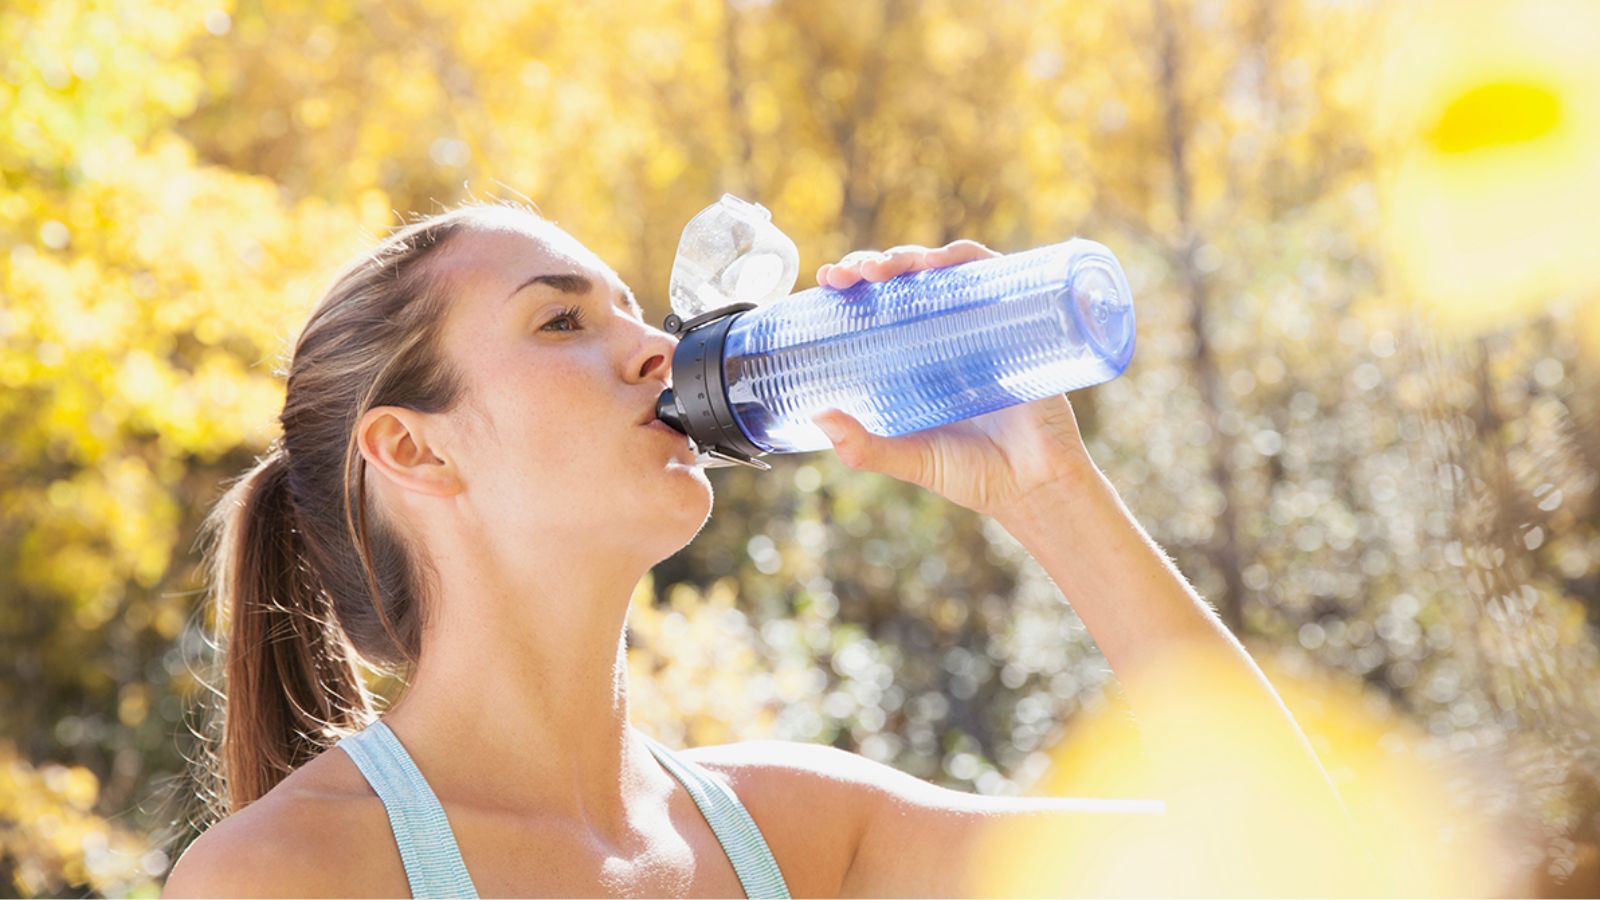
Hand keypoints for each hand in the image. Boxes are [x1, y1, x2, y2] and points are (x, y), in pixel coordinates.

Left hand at [810, 240, 1099, 520]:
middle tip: (849, 275)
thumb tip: (818, 416)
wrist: (1036, 486)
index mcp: (913, 360)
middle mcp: (945, 335)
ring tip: (884, 269)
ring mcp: (980, 325)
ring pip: (943, 270)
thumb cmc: (974, 475)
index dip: (853, 285)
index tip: (828, 280)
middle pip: (906, 280)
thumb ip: (864, 448)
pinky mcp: (1017, 322)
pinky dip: (967, 259)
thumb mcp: (910, 460)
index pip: (878, 306)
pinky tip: (942, 262)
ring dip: (912, 256)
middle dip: (874, 264)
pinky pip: (993, 275)